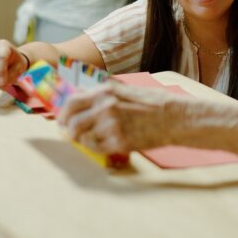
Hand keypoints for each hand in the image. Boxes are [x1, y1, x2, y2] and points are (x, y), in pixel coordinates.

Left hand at [57, 83, 179, 153]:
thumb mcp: (126, 89)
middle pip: (72, 122)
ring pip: (82, 137)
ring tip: (89, 140)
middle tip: (71, 134)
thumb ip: (104, 92)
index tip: (63, 120)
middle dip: (68, 130)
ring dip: (82, 139)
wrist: (174, 117)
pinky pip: (96, 148)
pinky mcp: (119, 142)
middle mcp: (105, 107)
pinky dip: (96, 147)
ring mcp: (112, 125)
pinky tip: (104, 144)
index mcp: (106, 91)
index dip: (64, 113)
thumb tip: (82, 94)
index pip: (72, 102)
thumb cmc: (154, 103)